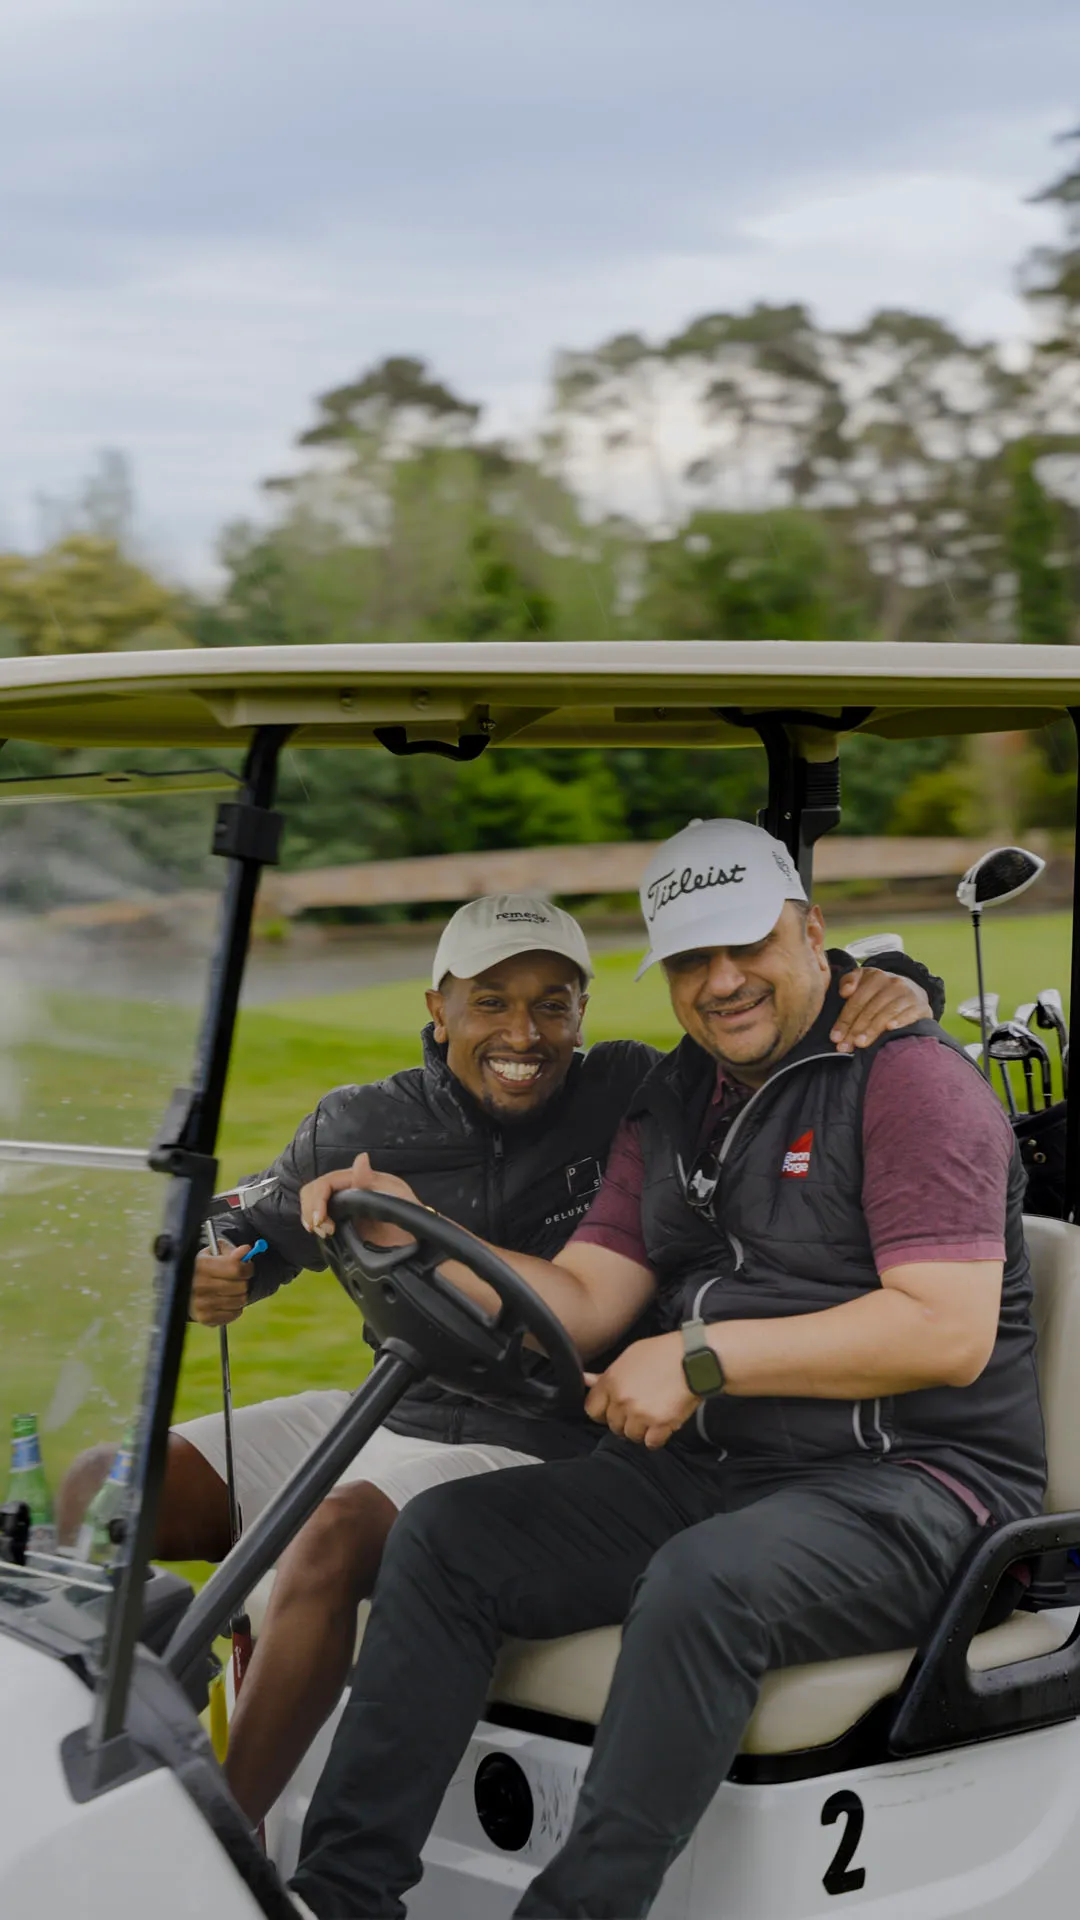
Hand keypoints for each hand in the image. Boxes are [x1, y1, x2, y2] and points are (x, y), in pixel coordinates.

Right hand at [189, 1243, 252, 1326]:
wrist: (185, 1287)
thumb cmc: (205, 1266)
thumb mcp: (215, 1252)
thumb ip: (232, 1251)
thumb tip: (246, 1250)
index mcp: (201, 1265)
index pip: (236, 1268)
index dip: (247, 1268)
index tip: (247, 1267)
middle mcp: (198, 1285)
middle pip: (240, 1286)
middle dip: (244, 1282)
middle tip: (238, 1280)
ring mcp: (201, 1303)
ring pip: (240, 1301)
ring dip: (240, 1295)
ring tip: (231, 1290)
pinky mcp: (204, 1318)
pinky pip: (234, 1314)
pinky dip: (235, 1308)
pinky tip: (227, 1301)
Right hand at [300, 1152, 419, 1246]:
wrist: (418, 1243)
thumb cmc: (410, 1219)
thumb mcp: (396, 1199)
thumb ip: (373, 1183)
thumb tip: (361, 1158)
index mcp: (361, 1179)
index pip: (327, 1182)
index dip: (318, 1199)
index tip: (320, 1221)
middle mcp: (350, 1187)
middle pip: (315, 1189)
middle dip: (311, 1208)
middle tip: (322, 1230)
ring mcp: (346, 1203)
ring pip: (313, 1200)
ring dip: (310, 1215)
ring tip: (322, 1232)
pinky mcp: (344, 1219)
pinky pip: (320, 1214)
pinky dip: (314, 1222)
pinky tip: (321, 1233)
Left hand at [584, 1332, 698, 1448]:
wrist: (694, 1359)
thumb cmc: (662, 1354)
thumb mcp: (630, 1356)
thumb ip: (606, 1374)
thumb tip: (584, 1379)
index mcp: (611, 1381)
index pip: (592, 1409)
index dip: (603, 1411)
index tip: (613, 1409)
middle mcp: (622, 1400)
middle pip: (613, 1425)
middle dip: (624, 1420)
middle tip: (639, 1409)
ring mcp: (640, 1414)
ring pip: (631, 1436)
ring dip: (641, 1430)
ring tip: (653, 1414)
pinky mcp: (660, 1425)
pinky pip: (651, 1443)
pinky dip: (657, 1437)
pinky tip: (663, 1423)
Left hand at [830, 965, 929, 1053]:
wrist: (911, 991)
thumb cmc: (879, 991)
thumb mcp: (863, 980)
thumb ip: (848, 981)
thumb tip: (845, 992)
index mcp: (875, 976)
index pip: (856, 1000)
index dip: (844, 1020)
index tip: (835, 1037)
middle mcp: (892, 982)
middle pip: (870, 1009)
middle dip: (855, 1029)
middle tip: (845, 1046)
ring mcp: (908, 993)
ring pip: (886, 1013)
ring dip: (872, 1030)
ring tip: (860, 1044)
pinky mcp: (921, 1006)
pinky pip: (909, 1014)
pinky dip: (899, 1021)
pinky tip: (889, 1029)